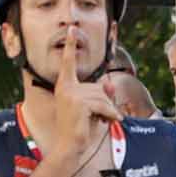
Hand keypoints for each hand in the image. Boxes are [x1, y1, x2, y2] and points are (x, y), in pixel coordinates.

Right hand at [44, 31, 123, 161]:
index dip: (71, 46)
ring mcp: (72, 95)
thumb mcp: (92, 108)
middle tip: (100, 117)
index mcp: (65, 87)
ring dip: (108, 110)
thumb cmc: (79, 129)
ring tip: (101, 121)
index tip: (73, 30)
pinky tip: (108, 121)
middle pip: (98, 86)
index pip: (69, 63)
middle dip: (105, 102)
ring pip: (102, 96)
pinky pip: (103, 104)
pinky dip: (110, 114)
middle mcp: (66, 88)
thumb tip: (110, 85)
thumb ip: (101, 94)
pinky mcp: (79, 103)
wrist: (69, 146)